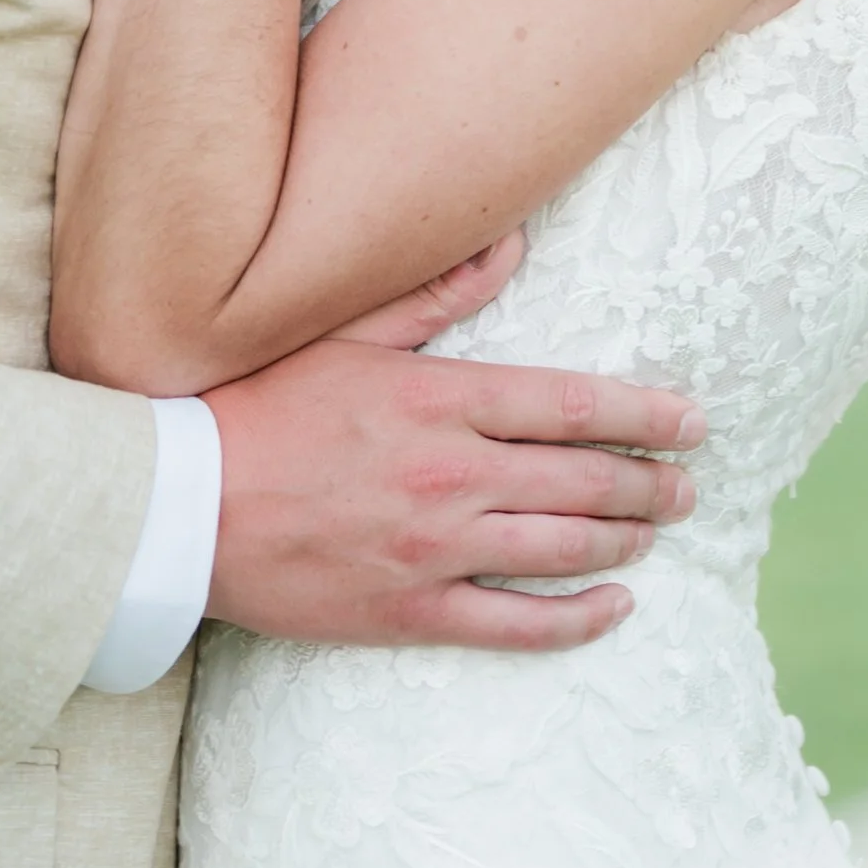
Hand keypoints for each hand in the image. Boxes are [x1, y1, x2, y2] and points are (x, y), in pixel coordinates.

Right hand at [204, 323, 706, 651]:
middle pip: (583, 478)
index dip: (644, 414)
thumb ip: (437, 293)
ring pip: (562, 548)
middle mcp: (450, 474)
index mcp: (439, 398)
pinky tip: (615, 606)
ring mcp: (433, 549)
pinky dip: (577, 619)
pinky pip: (515, 623)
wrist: (176, 506)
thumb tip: (514, 244)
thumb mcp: (345, 331)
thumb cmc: (255, 407)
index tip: (692, 420)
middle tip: (688, 484)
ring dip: (626, 539)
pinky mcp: (408, 611)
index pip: (571, 404)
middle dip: (650, 481)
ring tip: (658, 529)